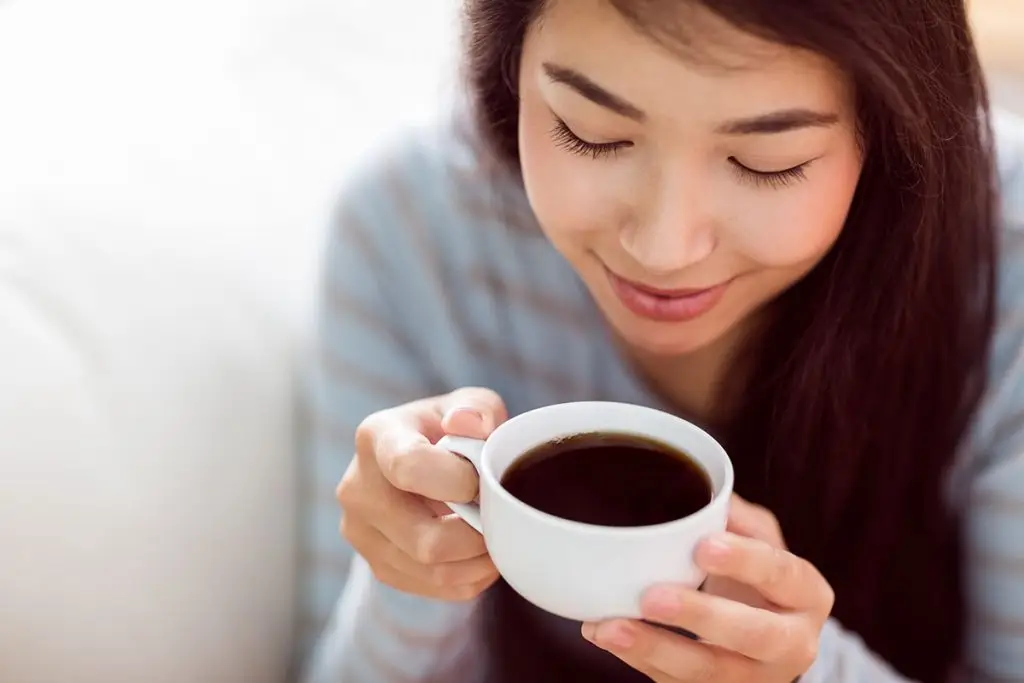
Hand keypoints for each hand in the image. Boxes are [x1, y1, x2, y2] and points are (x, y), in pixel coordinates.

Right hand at [336, 387, 505, 600]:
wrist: (421, 461)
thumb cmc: (450, 430)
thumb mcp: (469, 405)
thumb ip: (478, 408)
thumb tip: (469, 424)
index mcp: (377, 437)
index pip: (409, 468)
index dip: (457, 482)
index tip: (481, 479)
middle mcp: (357, 488)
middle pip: (424, 539)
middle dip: (476, 534)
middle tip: (500, 517)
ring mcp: (360, 532)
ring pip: (430, 571)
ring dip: (477, 561)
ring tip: (496, 535)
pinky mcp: (377, 564)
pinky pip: (432, 588)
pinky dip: (467, 577)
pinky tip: (479, 553)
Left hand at [582, 495, 833, 681]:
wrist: (767, 640)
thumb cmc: (757, 579)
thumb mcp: (760, 540)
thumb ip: (736, 516)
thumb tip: (702, 487)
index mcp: (807, 593)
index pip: (782, 575)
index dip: (745, 562)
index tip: (702, 546)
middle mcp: (792, 643)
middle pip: (752, 635)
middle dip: (701, 616)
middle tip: (651, 596)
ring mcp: (756, 678)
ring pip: (710, 671)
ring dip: (655, 648)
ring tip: (609, 626)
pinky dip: (638, 659)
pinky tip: (604, 634)